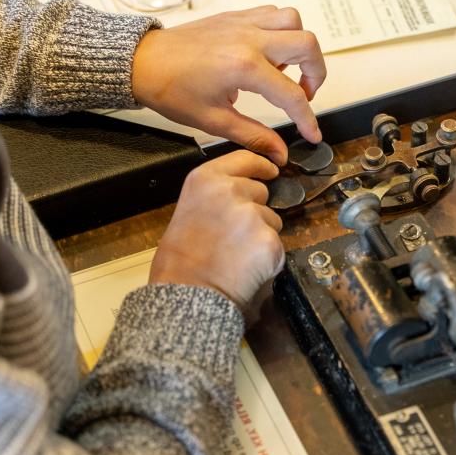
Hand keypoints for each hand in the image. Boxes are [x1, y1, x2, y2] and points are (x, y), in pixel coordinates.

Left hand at [131, 6, 326, 164]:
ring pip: (293, 21)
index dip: (307, 118)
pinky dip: (281, 31)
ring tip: (286, 70)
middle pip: (307, 44)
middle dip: (317, 72)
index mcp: (243, 67)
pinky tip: (269, 53)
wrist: (143, 62)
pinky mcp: (235, 16)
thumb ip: (254, 136)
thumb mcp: (213, 120)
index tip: (312, 132)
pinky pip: (272, 13)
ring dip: (299, 45)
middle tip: (305, 94)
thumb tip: (279, 152)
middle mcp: (248, 39)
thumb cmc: (170, 88)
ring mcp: (243, 23)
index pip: (292, 95)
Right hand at [150, 151, 284, 307]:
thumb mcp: (187, 210)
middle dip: (255, 209)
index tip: (270, 170)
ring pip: (272, 219)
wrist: (188, 295)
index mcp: (206, 179)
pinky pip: (276, 244)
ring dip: (261, 234)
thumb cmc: (179, 261)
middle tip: (232, 235)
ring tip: (236, 255)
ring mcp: (252, 215)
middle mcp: (231, 191)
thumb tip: (237, 196)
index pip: (245, 159)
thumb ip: (213, 197)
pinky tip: (246, 268)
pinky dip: (267, 257)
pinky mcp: (269, 240)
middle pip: (261, 191)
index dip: (260, 166)